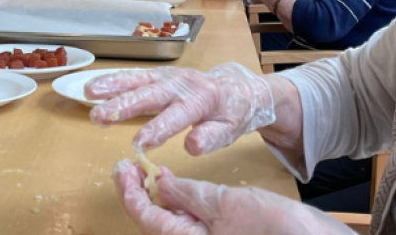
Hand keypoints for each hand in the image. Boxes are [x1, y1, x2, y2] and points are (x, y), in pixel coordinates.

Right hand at [86, 63, 274, 154]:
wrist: (233, 86)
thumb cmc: (231, 112)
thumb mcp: (231, 128)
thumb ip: (211, 137)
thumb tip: (191, 147)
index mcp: (201, 98)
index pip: (177, 115)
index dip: (157, 129)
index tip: (138, 144)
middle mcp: (180, 84)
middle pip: (149, 94)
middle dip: (122, 105)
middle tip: (98, 117)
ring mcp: (166, 77)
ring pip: (137, 80)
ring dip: (111, 86)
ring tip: (88, 93)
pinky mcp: (157, 76)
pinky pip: (134, 77)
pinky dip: (113, 80)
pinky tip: (93, 87)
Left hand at [113, 161, 354, 234]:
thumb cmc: (275, 230)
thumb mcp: (224, 203)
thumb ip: (187, 194)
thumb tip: (157, 184)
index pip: (143, 216)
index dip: (128, 190)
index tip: (121, 166)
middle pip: (151, 224)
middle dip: (137, 195)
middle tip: (129, 167)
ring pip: (168, 227)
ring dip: (156, 200)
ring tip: (150, 173)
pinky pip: (187, 229)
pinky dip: (178, 208)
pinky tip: (176, 188)